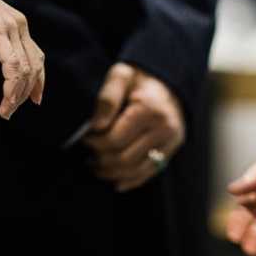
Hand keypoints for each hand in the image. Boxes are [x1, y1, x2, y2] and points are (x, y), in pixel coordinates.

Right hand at [0, 0, 44, 119]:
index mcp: (13, 25)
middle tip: (11, 111)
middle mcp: (18, 25)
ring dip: (18, 94)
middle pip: (34, 66)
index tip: (35, 99)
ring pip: (26, 69)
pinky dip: (12, 86)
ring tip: (6, 111)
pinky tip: (6, 100)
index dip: (37, 80)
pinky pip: (13, 65)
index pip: (35, 57)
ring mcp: (11, 27)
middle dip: (26, 92)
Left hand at [85, 63, 184, 191]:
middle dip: (101, 160)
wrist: (166, 80)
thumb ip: (107, 98)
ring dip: (112, 173)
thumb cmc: (137, 77)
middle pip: (125, 158)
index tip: (83, 138)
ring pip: (136, 170)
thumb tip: (96, 126)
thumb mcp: (120, 75)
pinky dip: (130, 180)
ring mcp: (171, 142)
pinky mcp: (171, 150)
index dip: (95, 143)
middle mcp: (164, 128)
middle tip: (87, 154)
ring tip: (95, 166)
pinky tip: (114, 180)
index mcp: (149, 109)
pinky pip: (150, 173)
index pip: (115, 139)